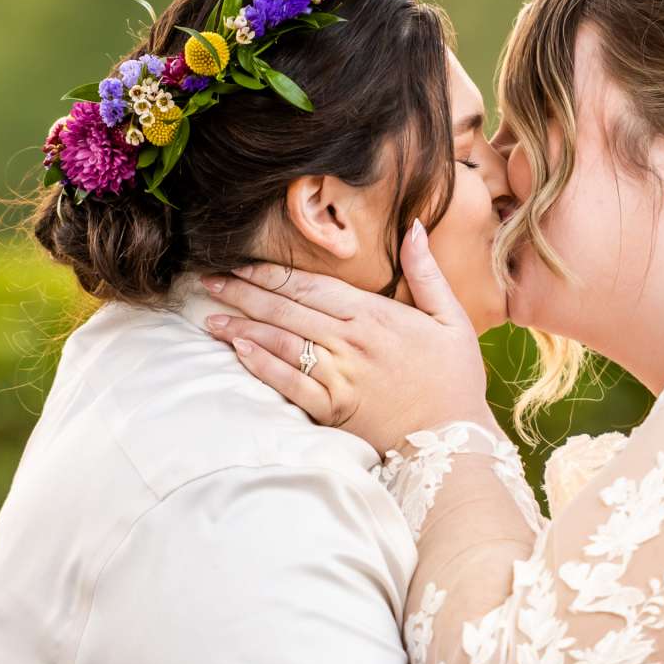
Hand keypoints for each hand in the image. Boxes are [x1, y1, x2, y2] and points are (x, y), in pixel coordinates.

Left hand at [202, 220, 492, 453]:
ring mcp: (339, 376)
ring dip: (243, 328)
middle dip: (243, 294)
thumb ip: (425, 271)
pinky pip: (290, 384)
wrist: (454, 438)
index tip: (241, 264)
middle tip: (208, 282)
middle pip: (286, 310)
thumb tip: (413, 225)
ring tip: (212, 318)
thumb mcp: (450, 317)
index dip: (271, 273)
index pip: (310, 286)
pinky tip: (240, 352)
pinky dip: (263, 367)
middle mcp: (350, 341)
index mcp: (374, 315)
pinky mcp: (334, 408)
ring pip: (281, 344)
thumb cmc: (455, 377)